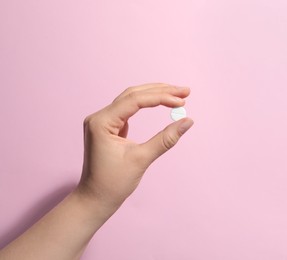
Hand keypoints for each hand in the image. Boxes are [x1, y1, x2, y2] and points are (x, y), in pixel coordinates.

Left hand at [76, 83, 193, 210]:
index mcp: (101, 122)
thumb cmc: (113, 183)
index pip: (135, 100)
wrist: (95, 199)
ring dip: (154, 95)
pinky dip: (146, 106)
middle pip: (133, 94)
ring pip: (131, 100)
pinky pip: (129, 110)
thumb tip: (187, 121)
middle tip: (185, 91)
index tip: (182, 101)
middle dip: (160, 91)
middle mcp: (99, 117)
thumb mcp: (142, 159)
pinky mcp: (108, 127)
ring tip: (177, 95)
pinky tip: (160, 103)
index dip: (161, 98)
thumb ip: (165, 139)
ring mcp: (102, 121)